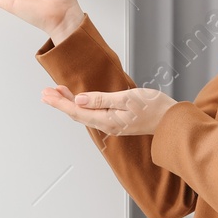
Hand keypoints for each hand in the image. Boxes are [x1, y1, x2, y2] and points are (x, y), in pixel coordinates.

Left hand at [40, 84, 177, 135]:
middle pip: (77, 114)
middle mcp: (107, 125)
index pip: (76, 111)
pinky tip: (78, 99)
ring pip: (84, 114)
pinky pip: (93, 114)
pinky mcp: (118, 121)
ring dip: (69, 103)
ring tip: (56, 92)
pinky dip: (82, 105)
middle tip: (44, 93)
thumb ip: (101, 99)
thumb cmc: (154, 107)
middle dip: (60, 102)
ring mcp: (112, 124)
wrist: (173, 121)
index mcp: (107, 120)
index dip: (59, 102)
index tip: (45, 94)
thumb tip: (79, 100)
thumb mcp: (127, 98)